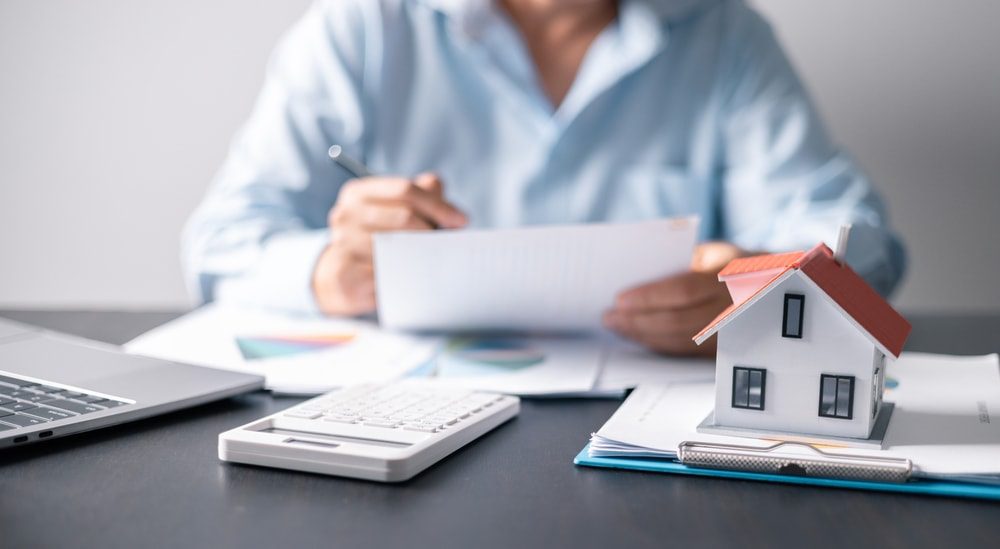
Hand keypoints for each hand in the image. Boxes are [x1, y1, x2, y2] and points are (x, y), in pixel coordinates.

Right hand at [312, 173, 466, 314]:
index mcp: (358, 193)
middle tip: (449, 245)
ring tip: (432, 261)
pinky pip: (389, 274)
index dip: (437, 204)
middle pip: (405, 218)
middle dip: (433, 231)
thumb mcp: (398, 211)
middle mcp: (345, 215)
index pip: (405, 190)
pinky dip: (408, 276)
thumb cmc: (380, 238)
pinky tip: (414, 278)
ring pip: (399, 248)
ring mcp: (342, 245)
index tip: (461, 220)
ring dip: (423, 255)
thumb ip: (424, 196)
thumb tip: (449, 204)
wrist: (344, 278)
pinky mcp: (346, 275)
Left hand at [603, 242, 750, 355]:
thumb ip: (683, 263)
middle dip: (638, 322)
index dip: (649, 298)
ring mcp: (735, 332)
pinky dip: (660, 345)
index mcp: (734, 274)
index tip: (619, 299)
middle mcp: (736, 307)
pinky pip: (688, 351)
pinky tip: (641, 337)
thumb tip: (639, 277)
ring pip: (681, 341)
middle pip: (678, 321)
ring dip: (645, 336)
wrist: (780, 290)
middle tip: (609, 318)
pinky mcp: (728, 350)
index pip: (684, 290)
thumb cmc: (738, 266)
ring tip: (618, 327)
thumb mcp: (716, 253)